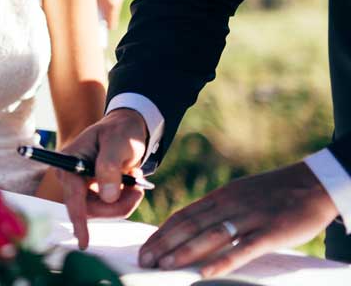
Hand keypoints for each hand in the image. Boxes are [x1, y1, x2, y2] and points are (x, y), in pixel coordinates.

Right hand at [57, 109, 149, 248]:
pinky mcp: (90, 193)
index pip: (73, 196)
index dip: (79, 220)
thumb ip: (110, 167)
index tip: (83, 243)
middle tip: (139, 188)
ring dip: (124, 201)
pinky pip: (108, 208)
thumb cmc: (120, 132)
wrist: (125, 128)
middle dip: (119, 204)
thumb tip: (107, 197)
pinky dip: (124, 199)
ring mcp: (79, 187)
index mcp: (69, 163)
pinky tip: (129, 181)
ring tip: (135, 178)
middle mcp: (70, 177)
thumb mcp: (118, 143)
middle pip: (91, 209)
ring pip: (102, 211)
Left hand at [138, 162, 337, 276]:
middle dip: (164, 244)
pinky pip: (243, 249)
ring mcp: (250, 218)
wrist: (313, 184)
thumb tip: (193, 226)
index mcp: (221, 196)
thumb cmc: (275, 193)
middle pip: (190, 225)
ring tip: (165, 266)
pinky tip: (205, 273)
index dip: (162, 233)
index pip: (183, 216)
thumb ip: (218, 209)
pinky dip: (223, 262)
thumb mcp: (240, 194)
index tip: (145, 248)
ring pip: (211, 236)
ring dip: (185, 251)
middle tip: (144, 260)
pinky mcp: (270, 233)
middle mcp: (230, 205)